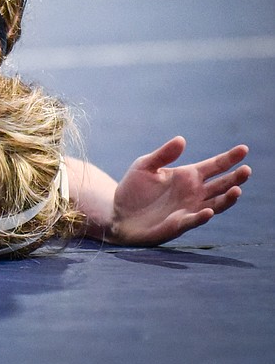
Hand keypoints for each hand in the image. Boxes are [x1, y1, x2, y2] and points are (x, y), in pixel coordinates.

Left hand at [107, 137, 249, 245]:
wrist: (118, 213)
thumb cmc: (133, 189)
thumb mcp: (145, 166)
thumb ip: (163, 154)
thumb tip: (181, 139)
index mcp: (187, 176)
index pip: (214, 166)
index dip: (229, 158)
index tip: (244, 148)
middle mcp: (194, 192)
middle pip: (221, 184)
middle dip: (235, 178)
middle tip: (246, 169)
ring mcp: (189, 209)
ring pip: (216, 204)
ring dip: (227, 199)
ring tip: (237, 190)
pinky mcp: (178, 224)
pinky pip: (194, 220)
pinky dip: (202, 216)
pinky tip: (209, 211)